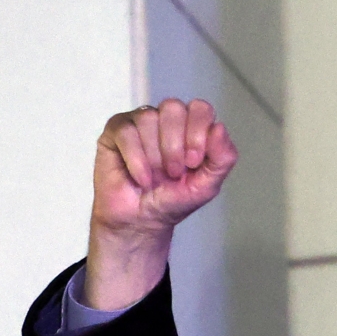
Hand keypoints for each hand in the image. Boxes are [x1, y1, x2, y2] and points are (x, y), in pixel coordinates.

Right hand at [85, 99, 237, 309]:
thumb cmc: (173, 204)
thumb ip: (222, 159)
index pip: (202, 109)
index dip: (201, 135)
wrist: (142, 225)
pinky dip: (137, 160)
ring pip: (152, 120)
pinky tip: (139, 179)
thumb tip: (221, 130)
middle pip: (177, 109)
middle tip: (176, 174)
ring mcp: (139, 124)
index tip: (197, 165)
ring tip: (156, 180)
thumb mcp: (207, 186)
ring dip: (158, 158)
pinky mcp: (114, 133)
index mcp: (192, 128)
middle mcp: (165, 121)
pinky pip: (128, 131)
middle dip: (180, 147)